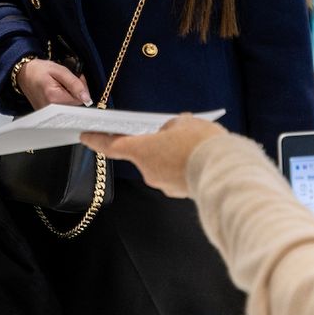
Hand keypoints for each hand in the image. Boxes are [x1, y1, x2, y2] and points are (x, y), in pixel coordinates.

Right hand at [17, 58, 91, 109]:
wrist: (24, 73)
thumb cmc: (39, 70)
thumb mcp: (59, 70)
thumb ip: (75, 83)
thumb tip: (87, 97)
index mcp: (54, 98)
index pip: (80, 100)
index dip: (81, 88)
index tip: (75, 79)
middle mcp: (50, 109)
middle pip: (75, 105)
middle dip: (75, 92)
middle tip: (67, 81)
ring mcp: (48, 113)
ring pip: (69, 107)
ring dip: (69, 96)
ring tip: (60, 85)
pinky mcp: (47, 113)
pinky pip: (62, 108)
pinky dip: (63, 99)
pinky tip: (57, 91)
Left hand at [81, 114, 224, 196]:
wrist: (227, 171)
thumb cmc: (202, 143)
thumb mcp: (185, 122)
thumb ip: (171, 127)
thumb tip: (171, 132)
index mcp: (143, 151)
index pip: (112, 146)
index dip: (97, 140)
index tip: (85, 136)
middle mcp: (148, 171)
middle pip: (144, 153)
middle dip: (155, 142)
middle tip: (175, 131)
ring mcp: (164, 185)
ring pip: (162, 163)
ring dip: (171, 154)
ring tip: (194, 143)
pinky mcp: (179, 192)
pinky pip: (175, 174)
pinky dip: (182, 165)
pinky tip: (198, 156)